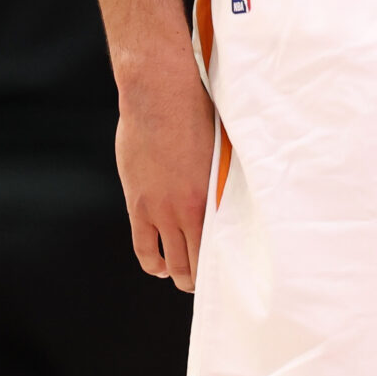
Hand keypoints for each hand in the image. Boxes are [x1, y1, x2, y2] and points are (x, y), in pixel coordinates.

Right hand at [117, 50, 214, 292]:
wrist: (161, 95)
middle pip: (197, 260)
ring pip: (172, 260)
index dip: (227, 264)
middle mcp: (189, 209)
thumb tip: (237, 187)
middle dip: (202, 276)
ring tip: (183, 278)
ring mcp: (161, 210)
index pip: (224, 245)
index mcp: (215, 195)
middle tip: (207, 280)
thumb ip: (226, 175)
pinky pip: (144, 246)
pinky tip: (160, 267)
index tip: (232, 271)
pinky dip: (153, 262)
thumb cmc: (198, 112)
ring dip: (179, 274)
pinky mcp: (139, 204)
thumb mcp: (223, 146)